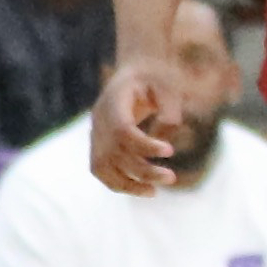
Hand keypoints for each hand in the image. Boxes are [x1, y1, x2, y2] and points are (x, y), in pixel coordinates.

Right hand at [91, 49, 196, 195]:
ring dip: (127, 183)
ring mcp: (95, 134)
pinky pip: (100, 170)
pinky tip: (142, 189)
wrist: (133, 75)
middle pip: (114, 153)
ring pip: (102, 166)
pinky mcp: (98, 145)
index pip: (122, 130)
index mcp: (113, 100)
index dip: (144, 145)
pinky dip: (117, 183)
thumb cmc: (155, 80)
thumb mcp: (168, 87)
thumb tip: (167, 139)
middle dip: (142, 170)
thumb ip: (169, 111)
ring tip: (154, 192)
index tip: (170, 151)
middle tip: (171, 178)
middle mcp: (99, 119)